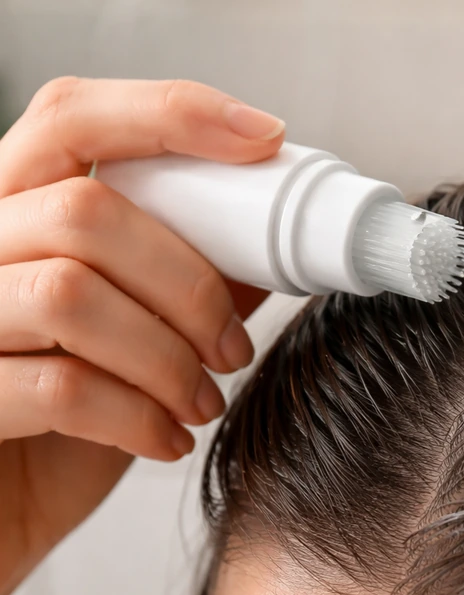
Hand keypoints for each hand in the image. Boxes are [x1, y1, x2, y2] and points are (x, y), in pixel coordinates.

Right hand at [0, 78, 283, 594]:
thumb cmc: (56, 433)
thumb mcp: (131, 344)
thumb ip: (181, 282)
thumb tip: (268, 245)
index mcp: (11, 215)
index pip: (74, 118)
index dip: (172, 115)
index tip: (265, 139)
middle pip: (86, 213)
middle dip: (190, 282)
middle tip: (231, 346)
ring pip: (71, 294)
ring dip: (168, 355)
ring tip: (201, 400)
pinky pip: (58, 388)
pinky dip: (136, 416)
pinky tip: (165, 440)